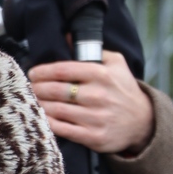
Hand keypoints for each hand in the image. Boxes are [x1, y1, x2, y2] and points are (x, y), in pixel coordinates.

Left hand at [28, 51, 153, 154]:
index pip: (63, 70)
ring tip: (33, 100)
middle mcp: (98, 95)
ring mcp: (95, 118)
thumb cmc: (123, 89)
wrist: (143, 121)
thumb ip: (94, 50)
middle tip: (30, 88)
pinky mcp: (93, 137)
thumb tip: (67, 36)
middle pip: (56, 90)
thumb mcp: (116, 63)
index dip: (42, 71)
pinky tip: (41, 117)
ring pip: (56, 110)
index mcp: (102, 75)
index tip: (33, 73)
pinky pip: (62, 129)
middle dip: (37, 88)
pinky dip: (48, 122)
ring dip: (40, 105)